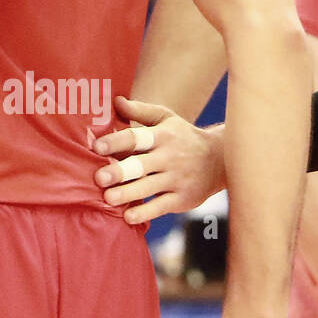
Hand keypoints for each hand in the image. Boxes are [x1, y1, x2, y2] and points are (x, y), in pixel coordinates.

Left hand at [93, 97, 225, 223]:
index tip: (97, 146)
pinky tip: (128, 216)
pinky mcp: (182, 198)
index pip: (137, 138)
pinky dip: (145, 212)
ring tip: (108, 198)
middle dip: (119, 172)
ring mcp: (176, 179)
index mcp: (162, 136)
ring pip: (149, 188)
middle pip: (141, 165)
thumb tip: (115, 101)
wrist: (220, 160)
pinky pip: (161, 206)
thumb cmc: (182, 136)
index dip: (117, 141)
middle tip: (99, 177)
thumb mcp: (165, 118)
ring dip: (127, 194)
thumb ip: (139, 110)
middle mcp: (169, 157)